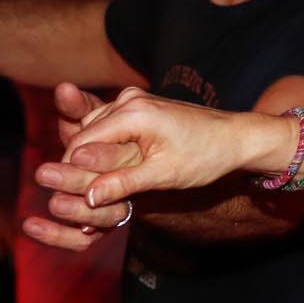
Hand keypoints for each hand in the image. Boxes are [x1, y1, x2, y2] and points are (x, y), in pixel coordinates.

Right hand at [29, 86, 277, 237]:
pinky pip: (106, 128)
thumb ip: (123, 183)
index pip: (81, 144)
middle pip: (83, 136)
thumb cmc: (206, 156)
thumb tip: (87, 197)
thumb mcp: (165, 175)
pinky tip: (105, 173)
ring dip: (89, 159)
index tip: (67, 201)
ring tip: (90, 190)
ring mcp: (132, 100)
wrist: (235, 137)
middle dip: (76, 167)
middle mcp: (128, 100)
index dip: (70, 173)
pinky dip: (102, 149)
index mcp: (133, 113)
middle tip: (74, 202)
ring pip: (92, 132)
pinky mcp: (137, 106)